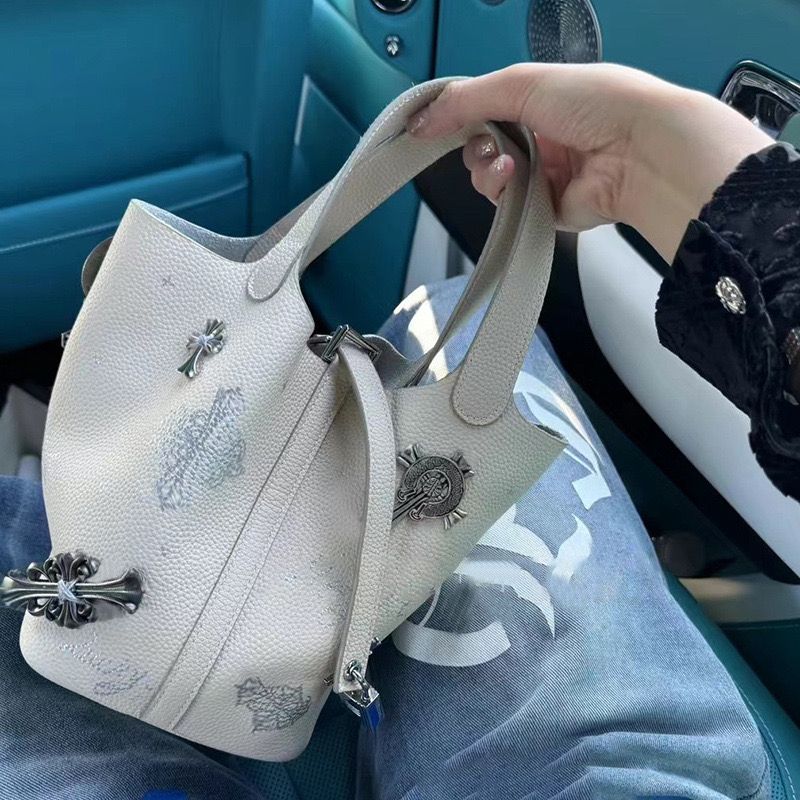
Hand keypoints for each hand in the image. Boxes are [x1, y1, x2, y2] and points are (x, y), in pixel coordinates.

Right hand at [407, 64, 771, 261]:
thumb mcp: (523, 83)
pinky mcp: (547, 209)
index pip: (485, 108)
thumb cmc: (600, 104)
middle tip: (487, 142)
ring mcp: (545, 175)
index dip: (459, 116)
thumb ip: (467, 99)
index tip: (432, 124)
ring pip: (489, 180)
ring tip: (510, 165)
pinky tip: (520, 181)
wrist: (638, 150)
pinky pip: (508, 207)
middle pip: (481, 148)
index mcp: (541, 100)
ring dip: (488, 171)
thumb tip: (423, 118)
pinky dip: (507, 194)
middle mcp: (542, 137)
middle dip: (475, 147)